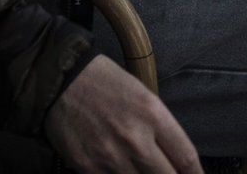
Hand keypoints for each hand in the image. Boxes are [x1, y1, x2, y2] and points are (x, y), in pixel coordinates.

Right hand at [45, 55, 200, 173]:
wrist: (61, 80)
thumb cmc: (104, 82)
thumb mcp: (140, 93)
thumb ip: (158, 126)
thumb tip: (172, 158)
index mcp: (151, 113)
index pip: (185, 157)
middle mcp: (135, 138)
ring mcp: (111, 157)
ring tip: (143, 170)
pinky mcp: (88, 169)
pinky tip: (121, 171)